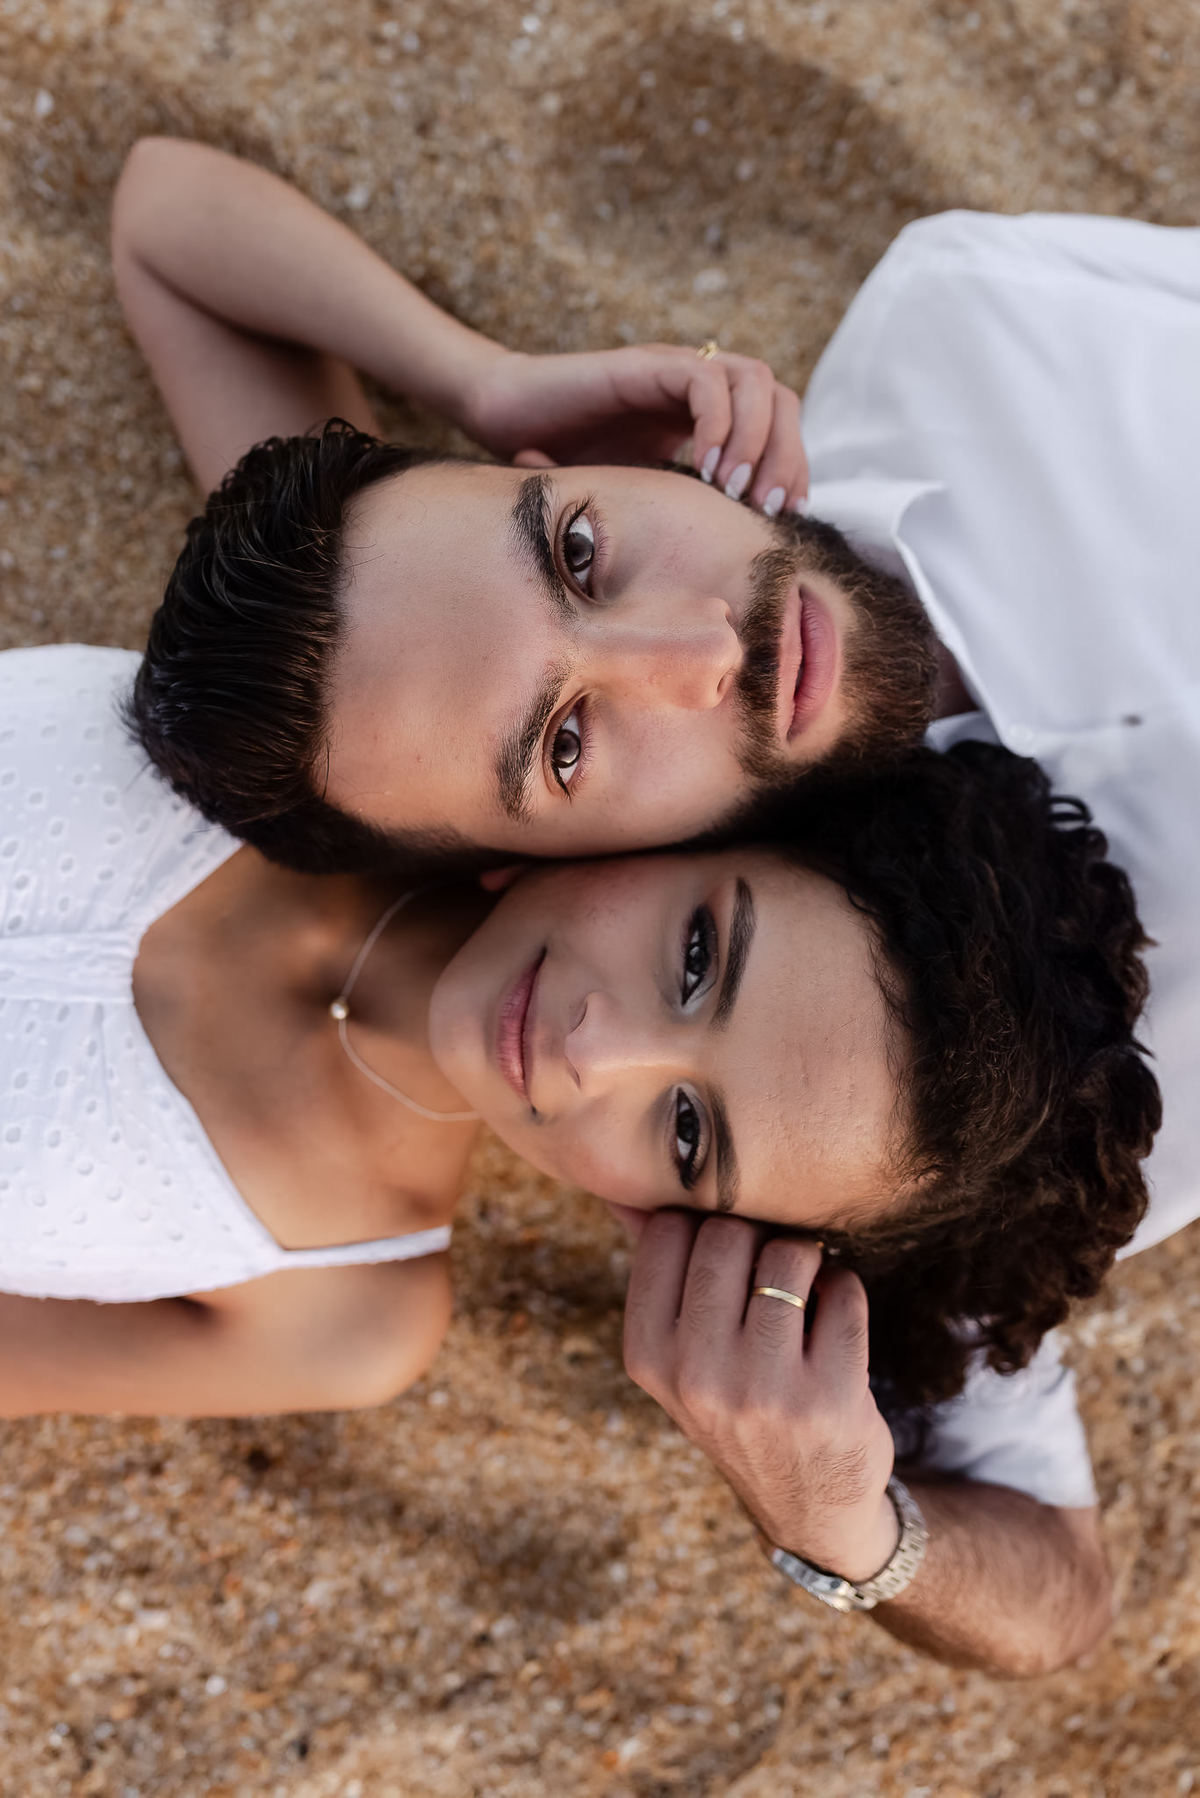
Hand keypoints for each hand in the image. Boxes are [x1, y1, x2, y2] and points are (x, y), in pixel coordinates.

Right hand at [463, 344, 808, 514]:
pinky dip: (718, 425)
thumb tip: (720, 570)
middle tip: (768, 509)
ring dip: (757, 440)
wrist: (506, 419)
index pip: (780, 426)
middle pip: (781, 401)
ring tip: (736, 490)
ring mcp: (675, 372)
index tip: (784, 520)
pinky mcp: (647, 365)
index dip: (793, 469)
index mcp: (706, 417)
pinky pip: (706, 380)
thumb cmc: (564, 462)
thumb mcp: (638, 496)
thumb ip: (679, 512)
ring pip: (755, 381)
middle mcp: (698, 389)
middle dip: (786, 457)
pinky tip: (705, 469)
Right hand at [623, 1212, 897, 1582]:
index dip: (703, 1222)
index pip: (666, 1230)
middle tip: (770, 1265)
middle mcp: (696, 1374)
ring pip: (788, 1254)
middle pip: (726, 1232)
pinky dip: (844, 1290)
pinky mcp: (830, 1397)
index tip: (726, 1250)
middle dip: (757, 1234)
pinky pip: (844, 1288)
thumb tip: (631, 1188)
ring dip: (805, 1258)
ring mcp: (764, 1390)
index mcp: (647, 1355)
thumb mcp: (679, 1358)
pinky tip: (832, 1320)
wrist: (809, 1509)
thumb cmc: (738, 1405)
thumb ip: (658, 1273)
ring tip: (803, 1290)